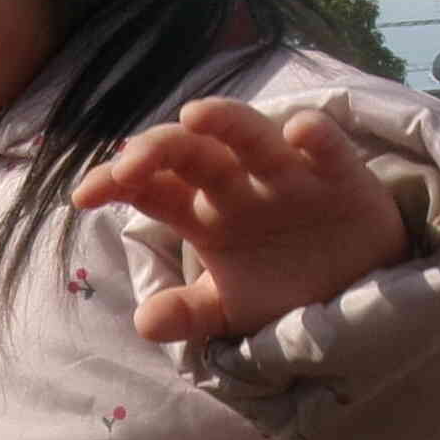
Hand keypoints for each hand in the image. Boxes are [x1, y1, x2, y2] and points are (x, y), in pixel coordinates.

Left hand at [68, 96, 413, 344]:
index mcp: (204, 211)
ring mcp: (288, 175)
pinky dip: (316, 137)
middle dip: (157, 151)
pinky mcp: (340, 176)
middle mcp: (239, 184)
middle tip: (128, 167)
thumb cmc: (284, 286)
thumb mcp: (231, 310)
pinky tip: (299, 133)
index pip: (151, 188)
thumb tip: (144, 323)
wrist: (356, 295)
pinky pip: (327, 148)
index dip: (116, 183)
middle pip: (191, 154)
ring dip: (226, 122)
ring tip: (195, 116)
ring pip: (251, 136)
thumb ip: (190, 313)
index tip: (82, 196)